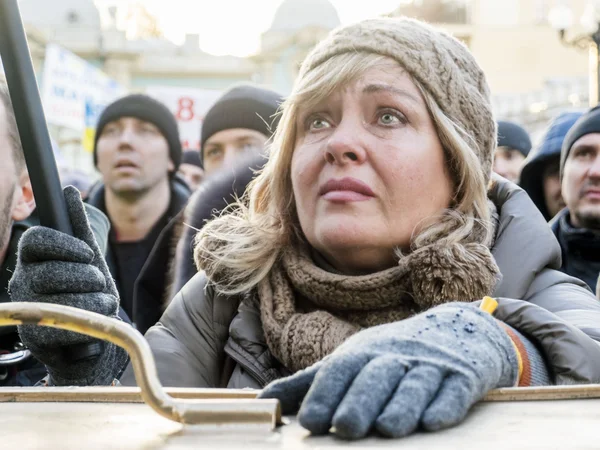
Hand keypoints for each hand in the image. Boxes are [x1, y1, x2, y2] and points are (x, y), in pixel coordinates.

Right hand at [9, 186, 127, 385]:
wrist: (92, 331)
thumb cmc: (86, 290)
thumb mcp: (87, 257)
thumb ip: (77, 226)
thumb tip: (67, 189)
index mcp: (32, 259)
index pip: (35, 240)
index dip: (64, 245)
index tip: (88, 254)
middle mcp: (21, 282)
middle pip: (50, 271)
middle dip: (86, 277)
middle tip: (99, 282)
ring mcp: (27, 309)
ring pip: (61, 299)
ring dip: (95, 299)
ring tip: (105, 300)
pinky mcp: (36, 335)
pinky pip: (65, 323)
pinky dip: (91, 317)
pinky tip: (100, 315)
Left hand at [260, 302, 517, 439]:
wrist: (457, 328)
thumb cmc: (393, 354)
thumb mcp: (352, 361)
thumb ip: (310, 383)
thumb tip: (265, 399)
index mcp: (364, 352)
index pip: (340, 370)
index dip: (325, 393)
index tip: (310, 422)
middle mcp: (395, 355)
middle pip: (376, 376)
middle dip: (360, 401)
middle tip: (346, 427)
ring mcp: (431, 364)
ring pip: (415, 385)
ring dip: (402, 406)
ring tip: (389, 428)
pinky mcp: (464, 375)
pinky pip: (455, 390)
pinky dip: (445, 405)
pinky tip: (435, 420)